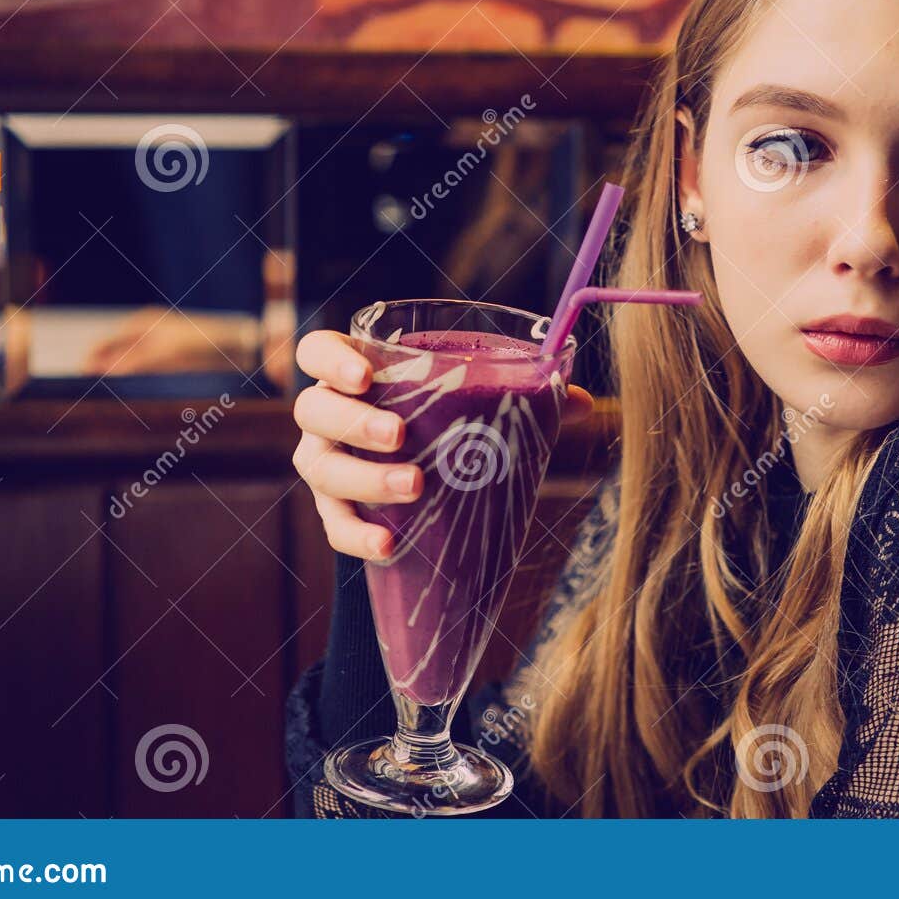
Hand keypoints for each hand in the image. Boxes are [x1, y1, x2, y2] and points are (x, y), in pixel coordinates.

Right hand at [291, 329, 592, 560]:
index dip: (331, 360)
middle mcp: (327, 417)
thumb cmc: (443, 427)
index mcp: (355, 375)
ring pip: (321, 468)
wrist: (419, 490)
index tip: (364, 376)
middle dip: (354, 422)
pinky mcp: (333, 512)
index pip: (316, 352)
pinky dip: (358, 536)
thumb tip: (584, 402)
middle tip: (399, 436)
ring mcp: (324, 464)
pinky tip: (389, 545)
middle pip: (314, 410)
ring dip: (364, 478)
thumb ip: (522, 397)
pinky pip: (333, 526)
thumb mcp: (473, 406)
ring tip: (413, 487)